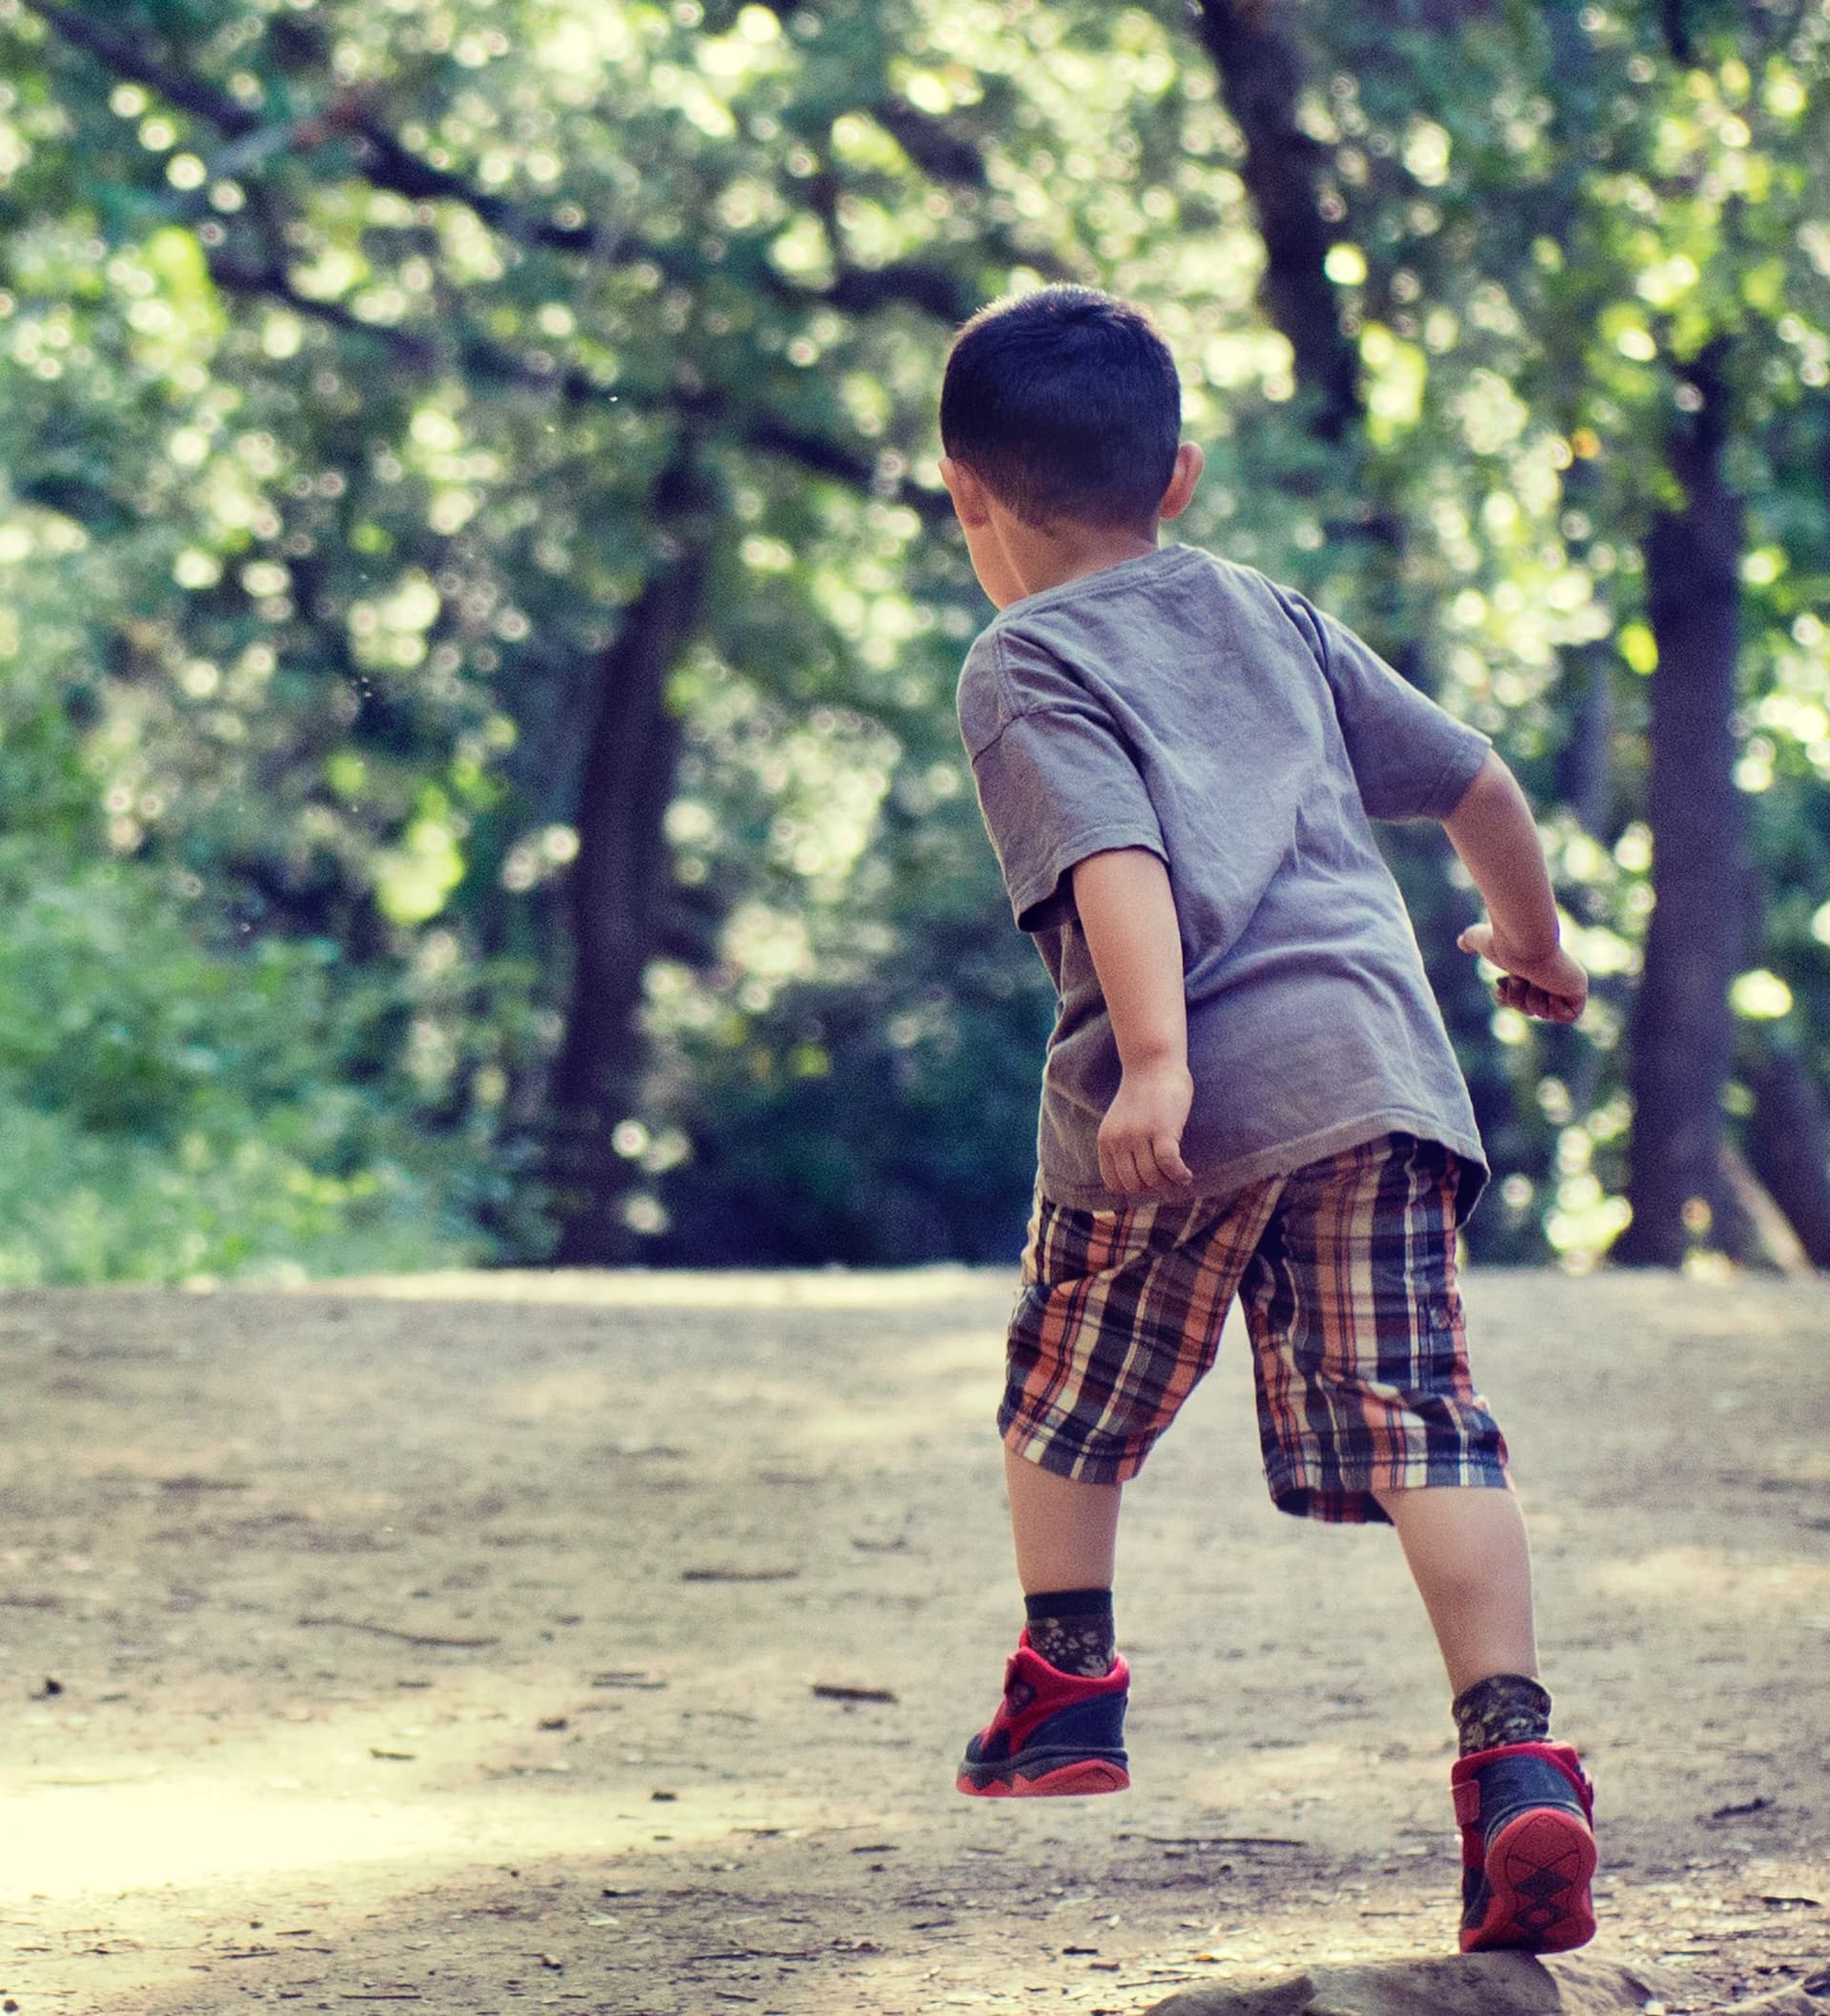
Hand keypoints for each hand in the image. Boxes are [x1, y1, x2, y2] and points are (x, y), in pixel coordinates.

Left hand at [1097, 1058, 1194, 1194]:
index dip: (1133, 1190)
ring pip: (1152, 1177)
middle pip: (1134, 1184)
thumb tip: (1124, 1184)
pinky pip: (1169, 1165)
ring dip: (1169, 1184)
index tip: (1150, 1184)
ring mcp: (1139, 1135)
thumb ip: (1121, 1147)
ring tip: (1180, 1179)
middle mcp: (1119, 1140)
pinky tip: (1186, 1175)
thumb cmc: (1142, 1094)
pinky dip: (1179, 1175)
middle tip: (1168, 1183)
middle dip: (1153, 1189)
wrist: (1152, 1062)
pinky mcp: (1162, 1130)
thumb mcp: (1121, 1123)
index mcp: (1106, 1140)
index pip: (1114, 1182)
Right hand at [1458, 921, 1587, 1024]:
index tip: (1500, 984)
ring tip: (1533, 980)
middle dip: (1518, 999)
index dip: (1508, 998)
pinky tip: (1549, 990)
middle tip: (1518, 979)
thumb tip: (1461, 942)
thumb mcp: (1480, 939)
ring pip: (1544, 1013)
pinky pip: (1568, 1017)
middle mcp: (1551, 977)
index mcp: (1533, 970)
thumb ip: (1471, 941)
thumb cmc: (1504, 941)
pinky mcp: (1579, 990)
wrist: (1524, 942)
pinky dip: (1554, 1009)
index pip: (1520, 998)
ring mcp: (1565, 984)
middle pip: (1530, 1009)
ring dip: (1532, 1000)